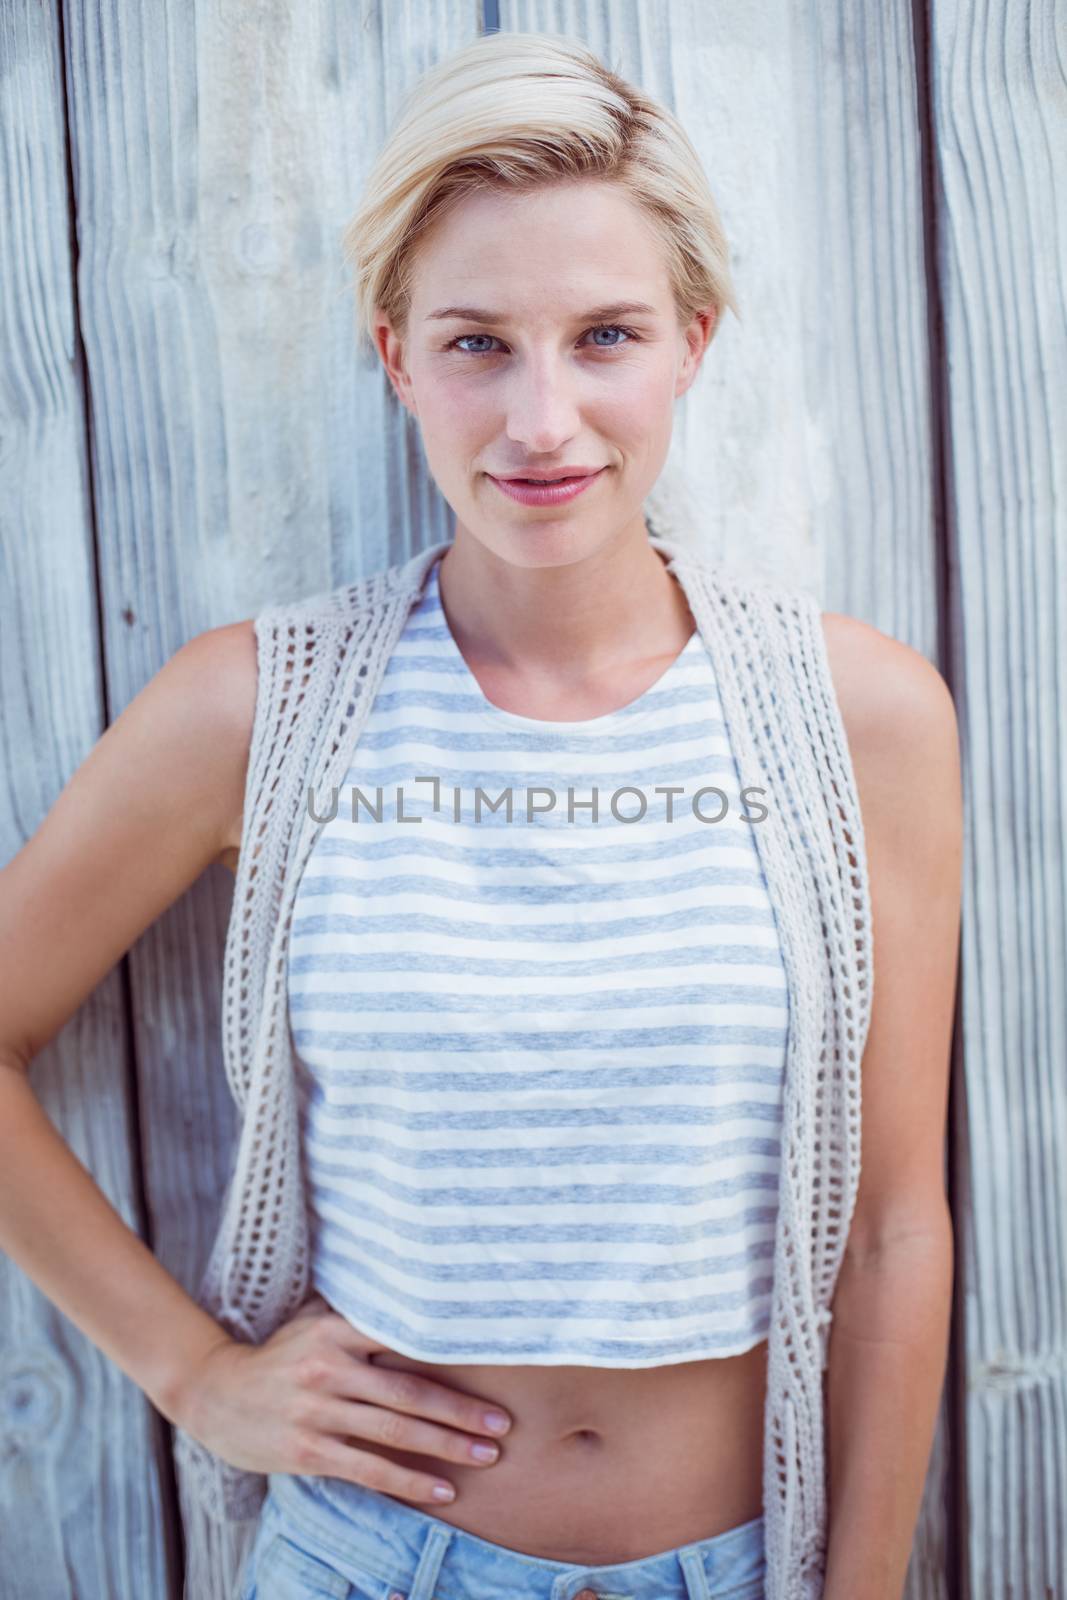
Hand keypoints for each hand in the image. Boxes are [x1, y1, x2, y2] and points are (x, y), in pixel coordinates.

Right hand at [175, 1293, 511, 1504]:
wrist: (215, 1393)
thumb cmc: (280, 1354)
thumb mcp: (311, 1318)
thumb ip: (358, 1309)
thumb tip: (417, 1282)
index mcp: (335, 1328)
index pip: (402, 1336)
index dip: (448, 1348)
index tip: (493, 1358)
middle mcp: (328, 1367)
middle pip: (408, 1391)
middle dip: (461, 1410)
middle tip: (503, 1423)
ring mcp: (317, 1411)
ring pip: (395, 1432)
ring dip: (446, 1446)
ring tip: (486, 1455)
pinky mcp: (307, 1451)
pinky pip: (368, 1469)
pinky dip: (409, 1481)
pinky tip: (442, 1490)